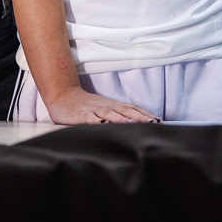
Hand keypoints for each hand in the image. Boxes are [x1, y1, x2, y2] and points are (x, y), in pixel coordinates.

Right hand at [42, 86, 159, 123]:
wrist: (63, 96)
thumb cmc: (86, 106)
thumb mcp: (104, 109)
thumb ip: (118, 116)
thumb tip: (136, 125)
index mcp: (113, 105)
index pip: (132, 109)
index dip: (145, 115)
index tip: (159, 121)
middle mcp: (106, 106)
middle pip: (125, 111)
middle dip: (139, 117)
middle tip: (152, 123)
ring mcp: (93, 110)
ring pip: (109, 113)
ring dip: (121, 119)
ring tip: (132, 124)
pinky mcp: (79, 115)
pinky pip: (88, 118)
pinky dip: (96, 120)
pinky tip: (102, 124)